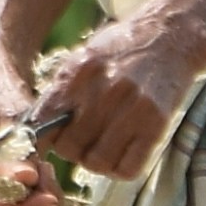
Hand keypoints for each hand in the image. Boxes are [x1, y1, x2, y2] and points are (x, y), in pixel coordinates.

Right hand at [0, 55, 66, 205]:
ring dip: (41, 200)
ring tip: (43, 166)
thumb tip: (24, 180)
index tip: (51, 198)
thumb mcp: (14, 120)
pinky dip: (39, 199)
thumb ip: (18, 152)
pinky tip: (39, 172)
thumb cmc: (3, 100)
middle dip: (38, 205)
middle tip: (48, 170)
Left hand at [26, 11, 203, 180]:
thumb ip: (61, 90)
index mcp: (79, 72)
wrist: (170, 36)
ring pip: (97, 161)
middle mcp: (105, 90)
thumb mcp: (84, 57)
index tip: (51, 140)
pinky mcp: (156, 124)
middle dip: (71, 150)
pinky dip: (120, 168)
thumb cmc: (122, 49)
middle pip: (69, 146)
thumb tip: (35, 126)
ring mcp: (133, 109)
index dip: (43, 138)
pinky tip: (121, 154)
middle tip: (81, 143)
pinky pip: (128, 167)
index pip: (44, 122)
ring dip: (95, 162)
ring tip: (102, 148)